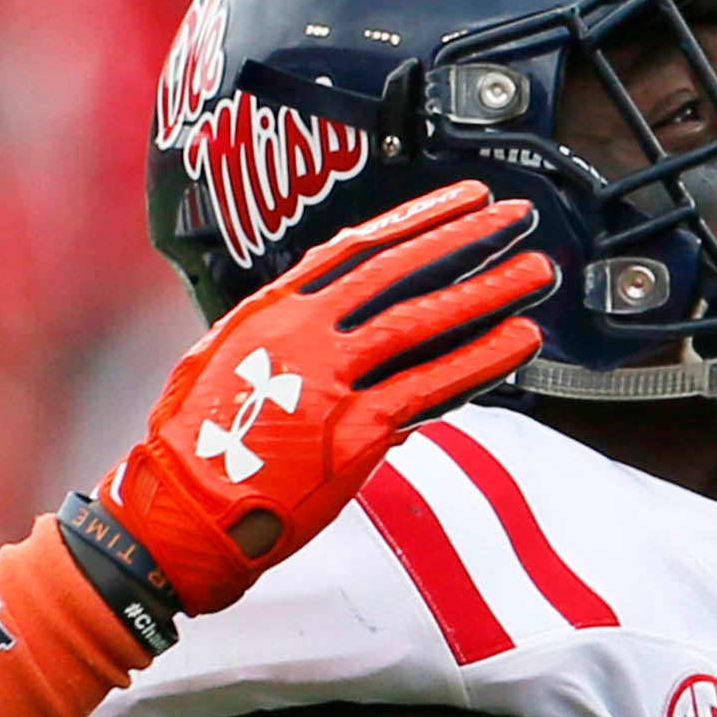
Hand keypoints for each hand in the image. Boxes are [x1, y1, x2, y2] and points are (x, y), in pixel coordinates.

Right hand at [101, 181, 552, 613]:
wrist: (180, 515)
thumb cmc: (192, 453)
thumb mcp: (218, 369)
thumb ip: (276, 345)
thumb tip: (324, 344)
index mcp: (271, 311)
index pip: (356, 248)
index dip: (415, 220)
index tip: (458, 202)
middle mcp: (305, 332)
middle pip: (400, 269)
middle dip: (464, 236)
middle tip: (512, 216)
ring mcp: (333, 378)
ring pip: (425, 320)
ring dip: (488, 291)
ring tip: (535, 272)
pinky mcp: (357, 429)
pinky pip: (434, 385)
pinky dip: (483, 360)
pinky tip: (519, 341)